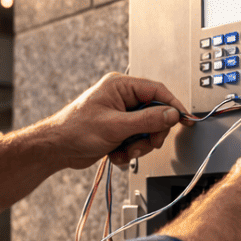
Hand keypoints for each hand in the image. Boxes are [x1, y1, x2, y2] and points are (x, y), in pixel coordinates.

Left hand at [36, 73, 193, 169]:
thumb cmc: (74, 130)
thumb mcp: (115, 126)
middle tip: (145, 144)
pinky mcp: (118, 130)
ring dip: (139, 146)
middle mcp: (122, 98)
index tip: (184, 119)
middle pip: (155, 113)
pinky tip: (116, 154)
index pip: (157, 90)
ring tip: (125, 151)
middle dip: (151, 134)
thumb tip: (171, 114)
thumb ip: (147, 120)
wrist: (56, 149)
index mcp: (120, 86)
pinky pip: (136, 140)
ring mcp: (120, 115)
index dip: (172, 106)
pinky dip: (129, 151)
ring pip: (147, 130)